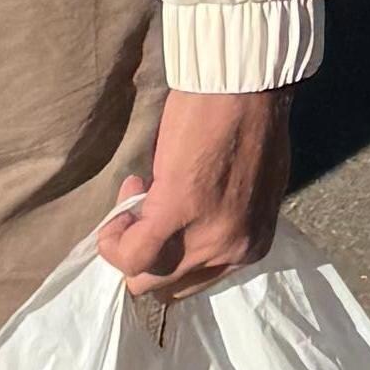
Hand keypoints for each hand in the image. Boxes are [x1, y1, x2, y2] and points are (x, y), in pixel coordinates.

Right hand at [97, 85, 292, 302]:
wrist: (245, 83)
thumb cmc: (247, 119)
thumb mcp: (248, 189)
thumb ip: (224, 218)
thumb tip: (190, 226)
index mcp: (253, 244)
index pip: (197, 280)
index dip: (169, 251)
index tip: (163, 212)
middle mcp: (233, 251)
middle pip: (167, 285)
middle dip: (146, 249)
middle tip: (146, 200)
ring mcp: (207, 238)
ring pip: (143, 277)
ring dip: (127, 242)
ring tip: (136, 194)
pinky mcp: (176, 214)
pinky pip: (131, 254)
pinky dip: (115, 237)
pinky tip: (126, 197)